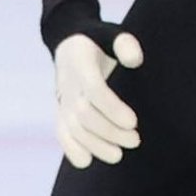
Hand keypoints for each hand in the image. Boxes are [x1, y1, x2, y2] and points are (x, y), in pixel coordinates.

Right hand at [53, 30, 143, 168]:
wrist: (70, 42)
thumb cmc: (99, 40)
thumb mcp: (112, 34)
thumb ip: (125, 44)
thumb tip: (135, 60)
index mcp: (81, 63)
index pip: (95, 90)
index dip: (113, 108)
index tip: (134, 122)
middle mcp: (68, 83)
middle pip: (84, 114)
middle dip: (109, 131)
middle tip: (135, 140)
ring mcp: (62, 98)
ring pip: (72, 127)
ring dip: (94, 144)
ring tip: (118, 155)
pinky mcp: (60, 109)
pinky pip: (60, 131)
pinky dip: (70, 148)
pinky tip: (86, 162)